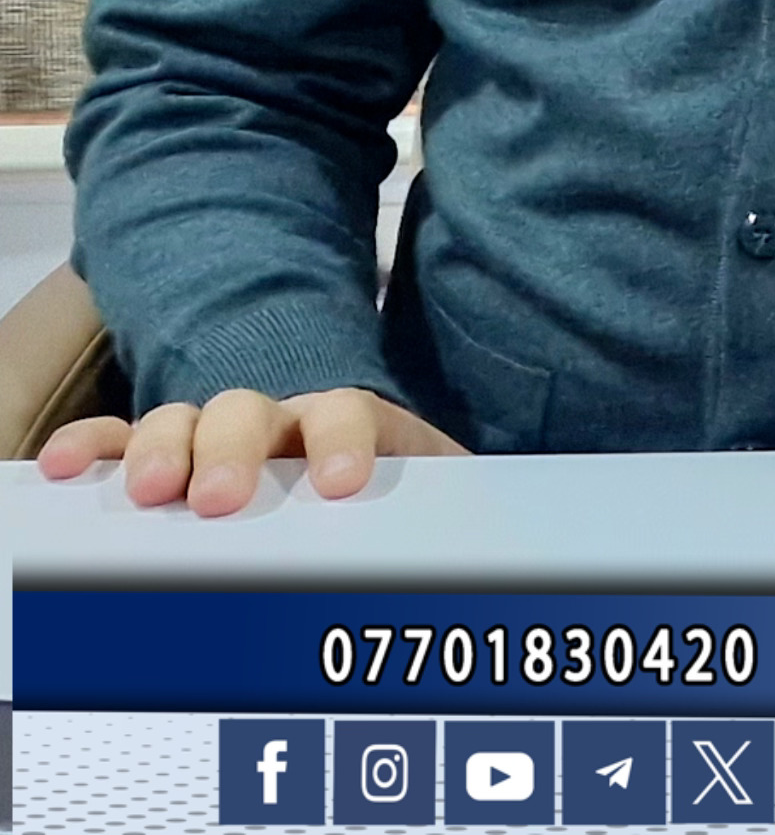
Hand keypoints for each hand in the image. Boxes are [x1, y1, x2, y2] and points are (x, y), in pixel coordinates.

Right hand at [36, 391, 467, 513]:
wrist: (376, 483)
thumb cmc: (405, 511)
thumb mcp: (434, 513)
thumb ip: (448, 526)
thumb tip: (502, 565)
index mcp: (358, 429)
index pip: (349, 413)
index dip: (342, 442)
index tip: (340, 486)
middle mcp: (286, 425)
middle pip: (257, 413)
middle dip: (237, 451)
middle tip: (223, 500)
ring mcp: (226, 437)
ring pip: (190, 421)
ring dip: (166, 450)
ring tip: (149, 494)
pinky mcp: (175, 459)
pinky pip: (128, 440)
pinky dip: (99, 447)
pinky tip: (70, 467)